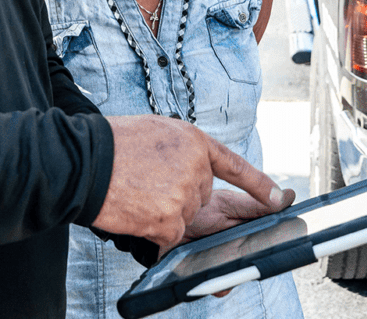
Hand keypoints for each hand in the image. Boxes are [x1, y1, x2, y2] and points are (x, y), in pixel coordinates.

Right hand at [92, 115, 288, 246]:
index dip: (257, 183)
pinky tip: (136, 210)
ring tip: (137, 191)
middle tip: (149, 180)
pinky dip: (153, 230)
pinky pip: (170, 235)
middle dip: (180, 193)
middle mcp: (197, 169)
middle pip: (201, 196)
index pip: (234, 165)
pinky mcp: (171, 224)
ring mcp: (185, 198)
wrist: (88, 161)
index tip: (278, 198)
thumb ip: (183, 150)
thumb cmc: (115, 143)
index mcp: (195, 141)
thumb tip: (193, 170)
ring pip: (184, 217)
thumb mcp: (158, 131)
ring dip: (164, 212)